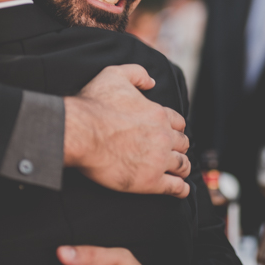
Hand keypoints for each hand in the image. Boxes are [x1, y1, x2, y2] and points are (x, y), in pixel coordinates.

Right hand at [63, 64, 190, 198]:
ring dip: (182, 167)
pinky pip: (175, 187)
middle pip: (182, 143)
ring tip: (180, 170)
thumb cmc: (94, 104)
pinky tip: (182, 190)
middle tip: (174, 152)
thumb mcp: (114, 75)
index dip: (175, 128)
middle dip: (179, 147)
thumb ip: (136, 73)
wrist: (82, 132)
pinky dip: (181, 189)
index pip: (177, 122)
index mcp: (158, 114)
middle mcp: (163, 136)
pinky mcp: (151, 181)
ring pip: (182, 164)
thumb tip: (152, 82)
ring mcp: (159, 159)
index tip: (171, 133)